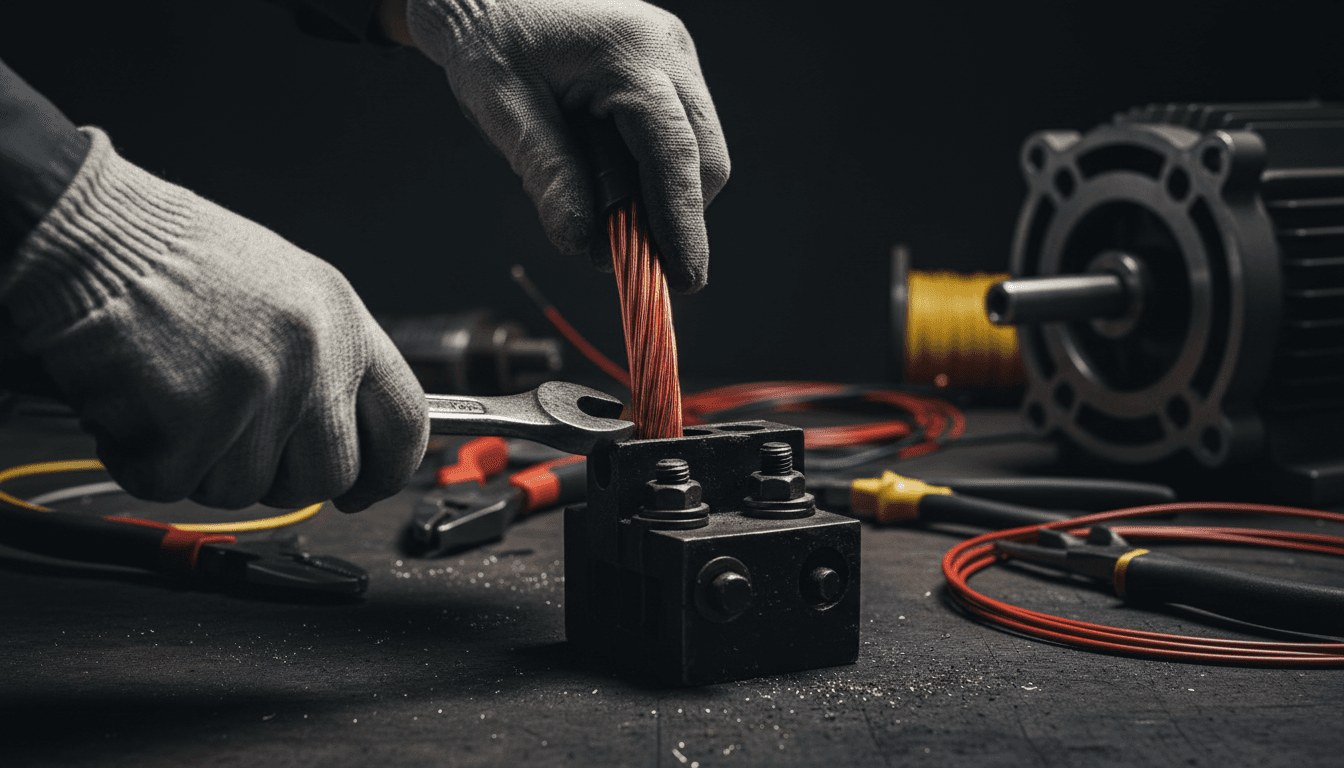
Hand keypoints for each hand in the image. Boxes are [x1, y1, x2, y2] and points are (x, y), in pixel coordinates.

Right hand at [1, 129, 427, 511]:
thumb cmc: (180, 259)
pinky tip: (137, 406)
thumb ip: (331, 362)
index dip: (386, 472)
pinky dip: (143, 460)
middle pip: (328, 476)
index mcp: (345, 322)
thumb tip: (352, 433)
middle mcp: (313, 358)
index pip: (406, 423)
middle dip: (279, 477)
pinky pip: (173, 484)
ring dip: (201, 464)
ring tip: (175, 399)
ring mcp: (256, 391)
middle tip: (234, 441)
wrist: (96, 232)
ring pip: (244, 490)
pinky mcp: (190, 420)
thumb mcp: (292, 290)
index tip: (364, 488)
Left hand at [399, 0, 729, 291]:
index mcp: (629, 54)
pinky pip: (678, 134)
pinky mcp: (666, 69)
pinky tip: (609, 181)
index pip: (673, 153)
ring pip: (697, 151)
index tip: (682, 278)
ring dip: (660, 197)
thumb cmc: (488, 36)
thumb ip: (546, 172)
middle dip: (673, 218)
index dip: (681, 223)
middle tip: (623, 259)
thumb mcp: (501, 106)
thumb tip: (580, 243)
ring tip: (604, 218)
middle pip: (703, 158)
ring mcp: (673, 57)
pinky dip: (651, 172)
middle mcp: (667, 51)